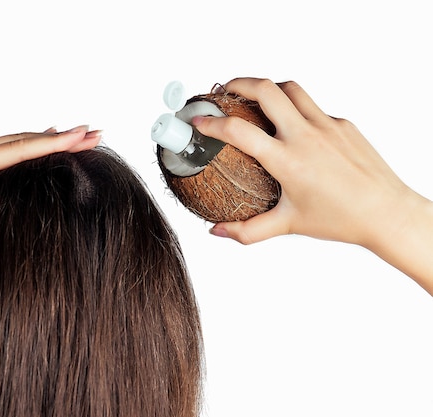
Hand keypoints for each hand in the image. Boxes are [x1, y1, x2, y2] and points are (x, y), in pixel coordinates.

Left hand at [0, 126, 101, 268]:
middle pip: (23, 139)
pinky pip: (5, 147)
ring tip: (76, 135)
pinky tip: (36, 142)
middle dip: (61, 136)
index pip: (19, 150)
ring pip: (16, 140)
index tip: (82, 135)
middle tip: (93, 132)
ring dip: (47, 137)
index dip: (54, 143)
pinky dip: (27, 143)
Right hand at [193, 78, 432, 293]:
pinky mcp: (343, 124)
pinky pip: (313, 107)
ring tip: (254, 96)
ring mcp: (327, 125)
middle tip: (224, 90)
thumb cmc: (340, 219)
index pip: (238, 131)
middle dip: (238, 83)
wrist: (386, 212)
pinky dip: (295, 109)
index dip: (211, 123)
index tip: (199, 120)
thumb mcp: (288, 224)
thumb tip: (219, 231)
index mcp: (287, 160)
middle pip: (265, 89)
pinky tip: (292, 127)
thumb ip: (248, 230)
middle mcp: (305, 136)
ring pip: (291, 88)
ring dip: (268, 87)